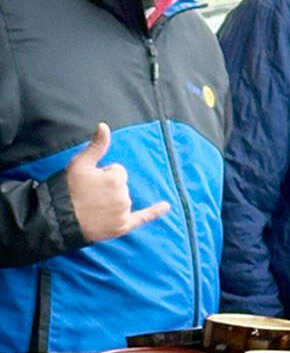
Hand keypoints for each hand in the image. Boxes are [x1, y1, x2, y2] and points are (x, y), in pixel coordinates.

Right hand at [66, 123, 169, 241]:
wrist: (59, 218)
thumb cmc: (68, 188)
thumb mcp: (80, 163)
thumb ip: (97, 145)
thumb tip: (104, 125)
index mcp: (116, 178)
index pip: (117, 171)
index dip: (103, 174)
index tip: (90, 182)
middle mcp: (124, 195)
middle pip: (121, 185)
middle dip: (107, 188)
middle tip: (89, 195)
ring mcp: (124, 212)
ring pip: (124, 199)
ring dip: (112, 200)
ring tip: (92, 206)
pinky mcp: (122, 226)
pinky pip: (143, 217)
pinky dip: (154, 212)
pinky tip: (166, 206)